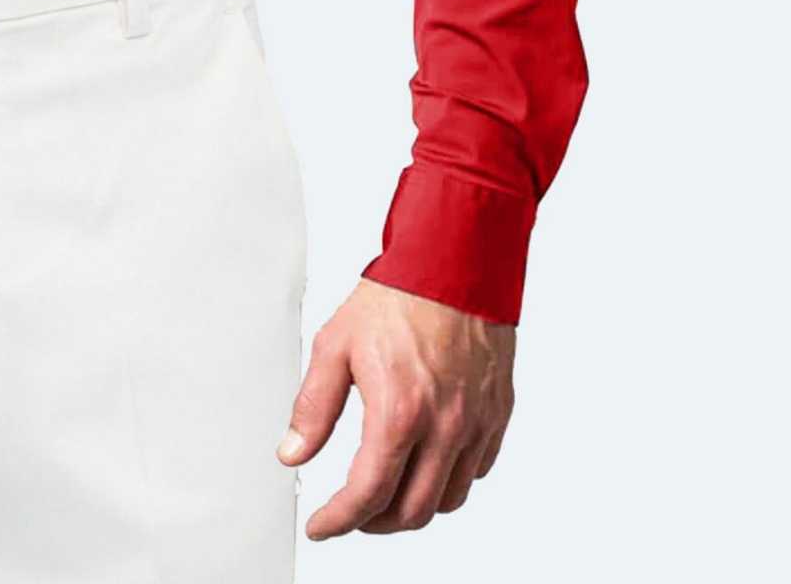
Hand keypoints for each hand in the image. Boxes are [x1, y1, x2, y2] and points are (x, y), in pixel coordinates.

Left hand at [277, 277, 514, 538]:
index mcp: (400, 412)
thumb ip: (313, 407)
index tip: (322, 525)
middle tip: (349, 514)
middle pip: (412, 511)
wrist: (453, 265)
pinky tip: (425, 463)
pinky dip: (447, 481)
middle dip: (374, 523)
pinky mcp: (496, 416)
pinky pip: (475, 471)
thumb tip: (293, 452)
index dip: (339, 520)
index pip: (368, 494)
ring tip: (385, 493)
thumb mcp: (334, 346)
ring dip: (413, 507)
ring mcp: (476, 425)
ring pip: (448, 499)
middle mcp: (444, 427)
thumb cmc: (397, 298)